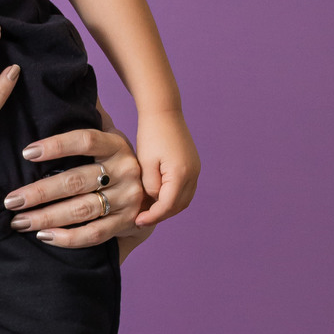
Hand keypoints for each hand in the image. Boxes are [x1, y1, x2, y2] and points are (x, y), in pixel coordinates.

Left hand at [4, 128, 150, 253]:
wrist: (153, 194)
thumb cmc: (114, 162)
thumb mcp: (106, 137)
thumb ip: (88, 115)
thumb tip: (69, 79)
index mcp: (117, 144)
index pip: (84, 140)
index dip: (56, 145)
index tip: (26, 152)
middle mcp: (126, 170)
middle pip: (75, 181)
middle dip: (39, 192)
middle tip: (10, 199)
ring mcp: (129, 199)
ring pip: (81, 210)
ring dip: (46, 217)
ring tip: (18, 220)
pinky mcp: (128, 224)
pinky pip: (93, 234)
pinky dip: (67, 238)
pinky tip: (43, 236)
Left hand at [134, 109, 199, 225]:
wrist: (164, 112)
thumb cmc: (150, 135)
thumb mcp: (145, 163)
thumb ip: (149, 186)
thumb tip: (154, 202)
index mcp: (181, 174)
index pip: (168, 206)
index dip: (153, 216)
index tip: (138, 222)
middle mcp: (193, 174)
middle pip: (179, 206)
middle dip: (161, 215)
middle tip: (142, 220)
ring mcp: (196, 170)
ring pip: (184, 199)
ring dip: (168, 208)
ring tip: (148, 211)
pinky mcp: (193, 166)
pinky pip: (185, 190)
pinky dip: (173, 198)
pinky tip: (156, 198)